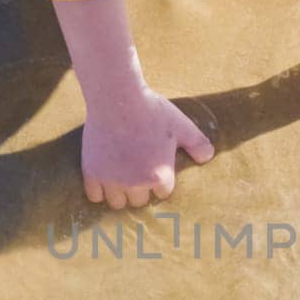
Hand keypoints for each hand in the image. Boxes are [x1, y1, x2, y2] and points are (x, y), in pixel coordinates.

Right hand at [82, 82, 213, 208]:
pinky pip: (94, 196)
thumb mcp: (182, 125)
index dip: (161, 179)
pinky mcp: (91, 172)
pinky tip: (103, 179)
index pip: (163, 193)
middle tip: (137, 171)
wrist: (116, 97)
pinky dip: (98, 191)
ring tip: (121, 179)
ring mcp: (112, 179)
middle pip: (139, 201)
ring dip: (121, 194)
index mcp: (160, 176)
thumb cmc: (152, 110)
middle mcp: (136, 183)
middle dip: (141, 189)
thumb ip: (198, 143)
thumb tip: (208, 158)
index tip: (156, 166)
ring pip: (117, 203)